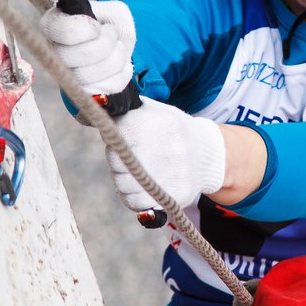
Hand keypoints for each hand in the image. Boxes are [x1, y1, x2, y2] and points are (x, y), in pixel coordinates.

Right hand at [39, 0, 135, 102]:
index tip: (97, 27)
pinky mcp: (82, 92)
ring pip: (95, 74)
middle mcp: (53, 52)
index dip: (89, 30)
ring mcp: (66, 75)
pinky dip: (121, 75)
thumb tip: (98, 33)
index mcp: (53, 26)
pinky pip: (107, 88)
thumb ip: (109, 14)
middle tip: (110, 35)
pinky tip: (118, 66)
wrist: (117, 47)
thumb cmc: (109, 25)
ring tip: (116, 49)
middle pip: (84, 54)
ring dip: (117, 58)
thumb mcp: (112, 11)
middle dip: (108, 43)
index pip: (66, 31)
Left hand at [105, 97, 225, 212]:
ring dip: (123, 179)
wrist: (208, 155)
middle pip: (116, 161)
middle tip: (131, 157)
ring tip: (137, 172)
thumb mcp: (155, 110)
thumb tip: (98, 102)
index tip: (124, 138)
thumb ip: (126, 108)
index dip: (115, 138)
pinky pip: (136, 202)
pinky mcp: (176, 195)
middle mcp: (166, 149)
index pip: (116, 135)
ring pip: (123, 184)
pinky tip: (141, 187)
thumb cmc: (171, 130)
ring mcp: (173, 174)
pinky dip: (133, 197)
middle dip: (117, 159)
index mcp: (159, 123)